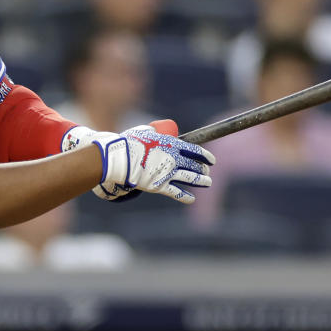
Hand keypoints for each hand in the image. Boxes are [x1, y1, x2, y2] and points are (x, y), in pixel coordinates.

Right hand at [62, 122, 214, 203]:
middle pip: (194, 165)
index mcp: (172, 144)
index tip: (211, 159)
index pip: (195, 150)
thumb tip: (155, 133)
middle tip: (206, 171)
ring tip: (207, 182)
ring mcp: (167, 173)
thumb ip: (153, 133)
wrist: (119, 158)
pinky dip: (185, 197)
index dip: (205, 156)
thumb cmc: (128, 142)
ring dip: (201, 181)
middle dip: (203, 169)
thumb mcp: (143, 132)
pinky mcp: (159, 186)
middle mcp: (173, 159)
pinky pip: (176, 193)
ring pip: (190, 178)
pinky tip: (192, 199)